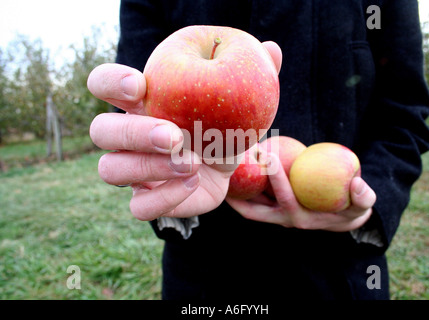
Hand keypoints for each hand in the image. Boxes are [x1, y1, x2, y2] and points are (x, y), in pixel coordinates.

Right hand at [87, 41, 282, 220]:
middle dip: (133, 132)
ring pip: (111, 170)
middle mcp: (129, 136)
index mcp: (143, 102)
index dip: (111, 81)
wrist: (226, 165)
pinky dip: (165, 197)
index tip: (139, 85)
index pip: (103, 83)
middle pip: (101, 130)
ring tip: (193, 163)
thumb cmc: (224, 123)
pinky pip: (138, 207)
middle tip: (174, 136)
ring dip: (150, 167)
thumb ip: (249, 73)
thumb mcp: (237, 97)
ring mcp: (134, 170)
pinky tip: (194, 183)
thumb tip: (273, 49)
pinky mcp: (148, 199)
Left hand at [226, 153, 376, 231]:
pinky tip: (235, 169)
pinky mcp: (272, 208)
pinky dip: (243, 187)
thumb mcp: (363, 204)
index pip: (285, 198)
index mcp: (301, 218)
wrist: (343, 217)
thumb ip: (363, 196)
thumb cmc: (352, 207)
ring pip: (248, 205)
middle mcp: (283, 219)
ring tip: (221, 170)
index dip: (276, 178)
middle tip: (231, 166)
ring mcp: (275, 214)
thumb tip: (356, 183)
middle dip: (241, 191)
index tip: (268, 155)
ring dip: (235, 191)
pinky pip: (253, 198)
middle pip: (254, 209)